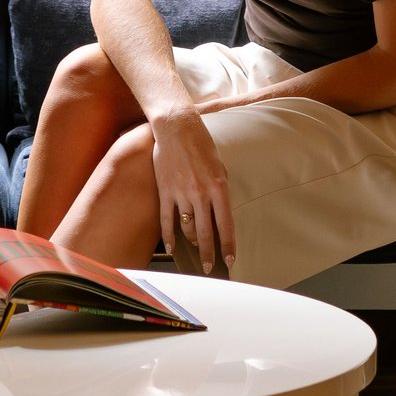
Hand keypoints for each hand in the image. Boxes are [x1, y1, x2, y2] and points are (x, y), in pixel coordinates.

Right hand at [148, 105, 238, 275]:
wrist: (177, 128)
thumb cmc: (201, 143)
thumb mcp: (220, 165)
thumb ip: (220, 188)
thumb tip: (220, 209)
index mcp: (219, 187)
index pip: (226, 225)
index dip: (228, 245)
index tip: (230, 260)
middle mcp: (201, 193)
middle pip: (206, 233)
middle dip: (209, 253)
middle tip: (209, 267)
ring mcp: (182, 193)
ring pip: (188, 228)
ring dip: (192, 242)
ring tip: (196, 248)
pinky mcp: (165, 191)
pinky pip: (167, 220)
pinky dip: (169, 236)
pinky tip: (173, 247)